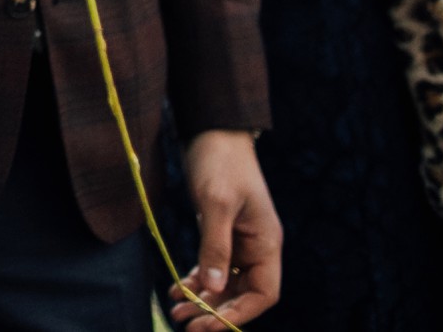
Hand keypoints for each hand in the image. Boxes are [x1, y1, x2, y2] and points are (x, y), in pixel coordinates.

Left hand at [170, 129, 281, 324]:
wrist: (212, 131)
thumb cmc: (220, 163)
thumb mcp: (216, 204)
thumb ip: (215, 246)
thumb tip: (213, 288)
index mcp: (267, 243)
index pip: (263, 294)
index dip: (238, 313)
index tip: (209, 323)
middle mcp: (257, 247)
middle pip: (242, 293)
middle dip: (215, 310)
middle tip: (184, 322)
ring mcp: (240, 240)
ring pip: (225, 282)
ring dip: (203, 297)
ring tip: (176, 308)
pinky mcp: (222, 232)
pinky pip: (213, 265)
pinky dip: (198, 278)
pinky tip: (177, 286)